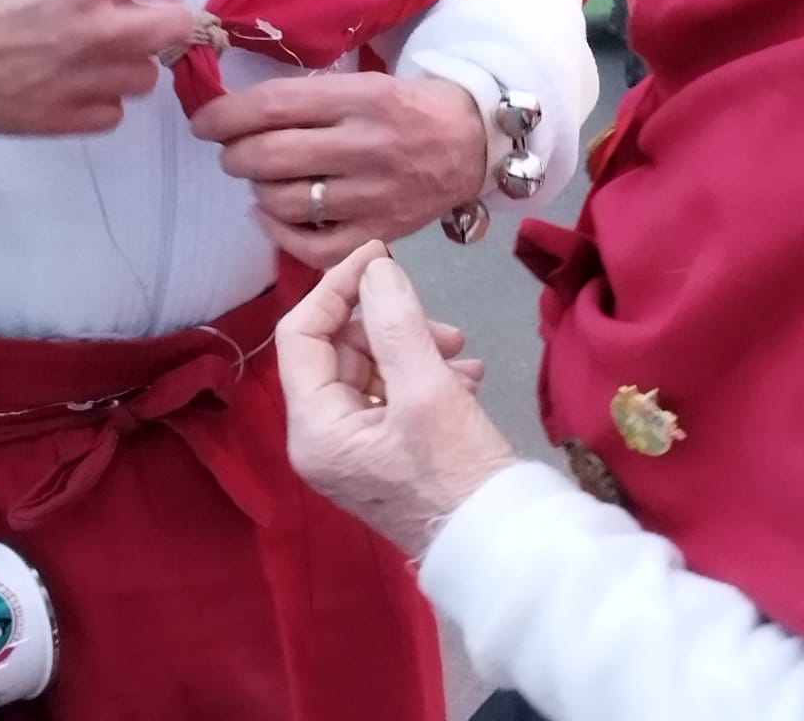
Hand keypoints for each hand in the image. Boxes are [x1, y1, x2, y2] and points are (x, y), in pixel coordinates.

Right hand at [0, 0, 196, 137]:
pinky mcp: (56, 120)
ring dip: (133, 65)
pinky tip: (83, 90)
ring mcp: (76, 81)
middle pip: (170, 29)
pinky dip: (105, 102)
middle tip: (157, 22)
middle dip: (171, 22)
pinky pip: (112, 115)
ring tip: (105, 59)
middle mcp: (89, 31)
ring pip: (145, 77)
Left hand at [190, 73, 487, 267]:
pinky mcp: (378, 234)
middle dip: (234, 155)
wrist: (472, 144)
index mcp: (360, 99)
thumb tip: (240, 112)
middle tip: (232, 151)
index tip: (203, 121)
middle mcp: (364, 147)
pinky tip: (272, 214)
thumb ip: (310, 98)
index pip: (275, 106)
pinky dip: (278, 233)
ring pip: (284, 202)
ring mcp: (372, 196)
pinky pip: (310, 247)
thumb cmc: (410, 106)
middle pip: (271, 156)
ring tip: (262, 178)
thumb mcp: (366, 81)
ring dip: (257, 190)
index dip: (226, 115)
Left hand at [277, 241, 516, 555]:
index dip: (336, 287)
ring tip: (461, 355)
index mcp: (315, 428)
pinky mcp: (387, 455)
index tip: (381, 255)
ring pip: (372, 369)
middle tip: (444, 327)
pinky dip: (426, 376)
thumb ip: (396, 321)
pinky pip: (393, 395)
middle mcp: (323, 440)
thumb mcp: (427, 389)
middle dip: (389, 324)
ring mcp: (355, 451)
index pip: (301, 334)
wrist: (503, 547)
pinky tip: (466, 380)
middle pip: (339, 350)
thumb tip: (376, 268)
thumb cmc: (457, 473)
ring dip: (414, 348)